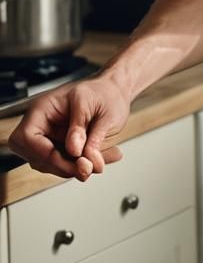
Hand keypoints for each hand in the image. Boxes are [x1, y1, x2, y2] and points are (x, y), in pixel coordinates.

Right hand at [8, 75, 129, 180]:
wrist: (115, 95)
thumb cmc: (105, 94)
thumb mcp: (97, 107)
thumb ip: (85, 131)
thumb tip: (74, 150)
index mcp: (43, 109)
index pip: (27, 137)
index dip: (46, 153)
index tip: (72, 157)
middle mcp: (42, 125)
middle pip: (35, 156)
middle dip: (61, 166)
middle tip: (87, 166)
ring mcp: (49, 138)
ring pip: (49, 165)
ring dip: (73, 169)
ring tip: (98, 160)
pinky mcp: (60, 148)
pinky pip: (63, 165)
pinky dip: (79, 167)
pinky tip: (98, 159)